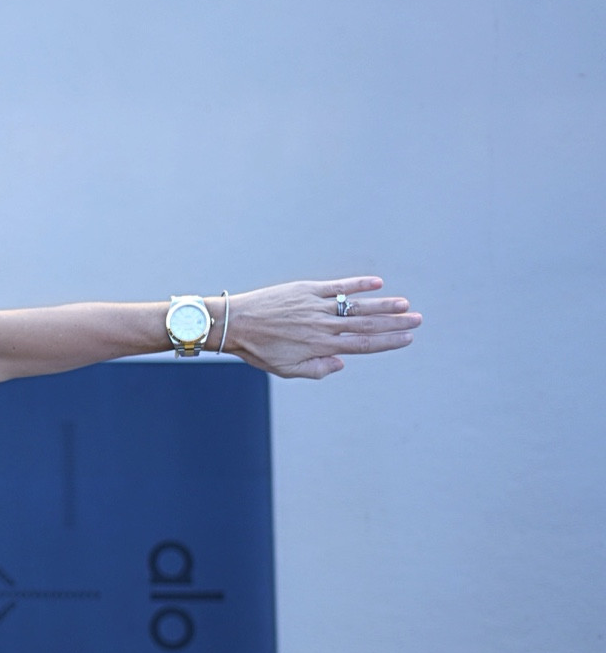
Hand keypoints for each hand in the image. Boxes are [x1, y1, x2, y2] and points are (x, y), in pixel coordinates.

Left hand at [223, 278, 419, 379]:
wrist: (234, 324)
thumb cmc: (258, 350)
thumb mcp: (285, 369)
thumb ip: (316, 369)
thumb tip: (342, 363)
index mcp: (320, 347)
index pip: (362, 345)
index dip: (388, 342)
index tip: (408, 338)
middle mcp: (322, 326)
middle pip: (366, 324)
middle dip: (394, 322)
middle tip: (418, 319)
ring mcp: (315, 306)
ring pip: (356, 305)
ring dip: (383, 304)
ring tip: (404, 304)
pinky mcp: (306, 290)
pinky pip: (336, 287)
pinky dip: (357, 284)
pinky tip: (376, 283)